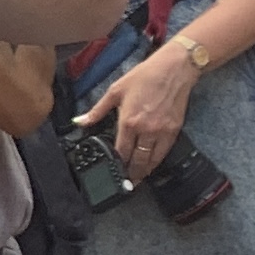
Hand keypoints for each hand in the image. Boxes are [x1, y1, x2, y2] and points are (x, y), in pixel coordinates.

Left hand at [77, 43, 200, 179]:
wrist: (174, 69)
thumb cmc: (144, 76)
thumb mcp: (115, 91)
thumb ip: (97, 110)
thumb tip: (79, 122)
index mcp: (128, 122)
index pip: (120, 150)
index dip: (116, 163)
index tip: (112, 172)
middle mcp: (145, 131)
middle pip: (136, 160)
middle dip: (130, 174)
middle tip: (125, 184)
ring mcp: (161, 132)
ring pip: (151, 160)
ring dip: (143, 172)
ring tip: (136, 180)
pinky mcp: (174, 130)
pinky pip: (164, 152)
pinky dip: (156, 162)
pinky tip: (151, 166)